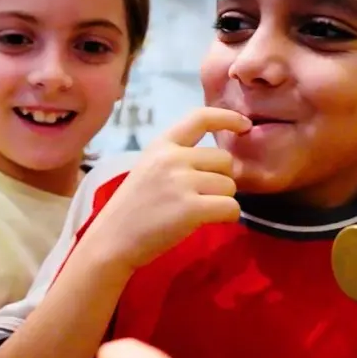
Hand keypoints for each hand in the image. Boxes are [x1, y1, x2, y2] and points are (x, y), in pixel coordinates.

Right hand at [86, 107, 250, 270]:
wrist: (112, 240)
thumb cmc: (132, 208)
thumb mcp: (149, 169)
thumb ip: (178, 158)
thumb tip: (220, 161)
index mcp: (161, 145)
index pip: (200, 117)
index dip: (228, 118)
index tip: (245, 125)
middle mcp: (172, 158)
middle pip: (224, 160)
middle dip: (221, 179)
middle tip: (201, 196)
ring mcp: (182, 182)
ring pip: (230, 186)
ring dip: (222, 200)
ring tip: (197, 211)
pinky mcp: (192, 208)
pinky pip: (231, 208)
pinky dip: (227, 217)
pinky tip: (208, 222)